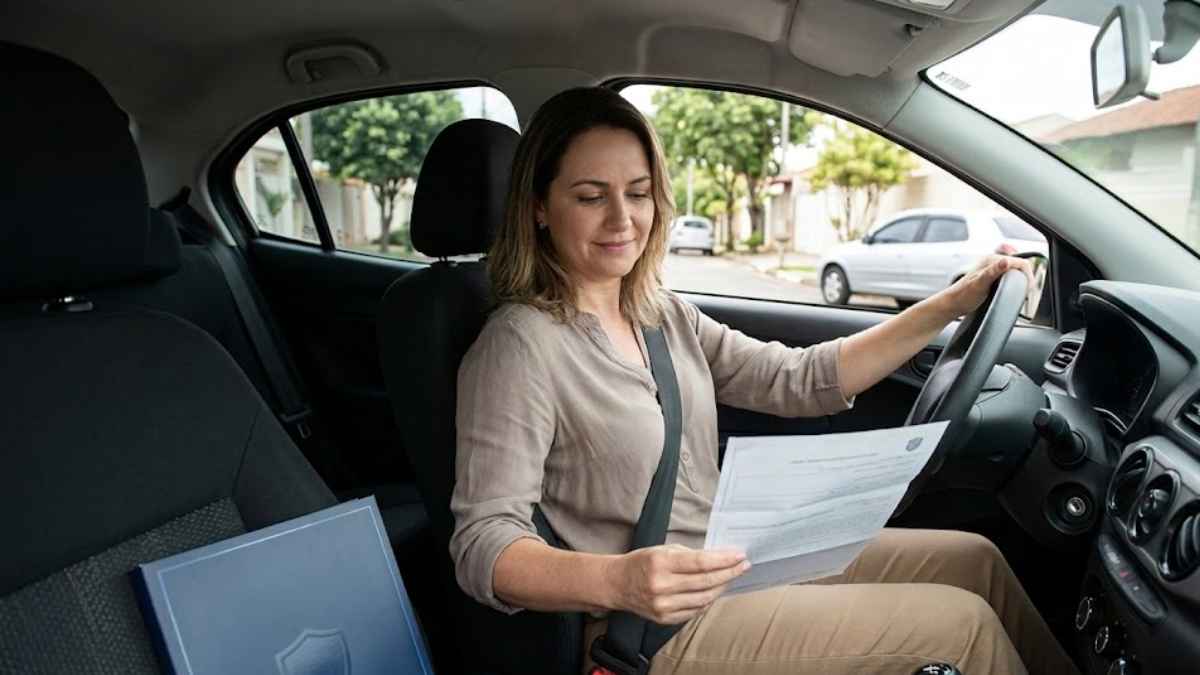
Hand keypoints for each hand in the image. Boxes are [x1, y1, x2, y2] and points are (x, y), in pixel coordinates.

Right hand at [605, 545, 749, 623]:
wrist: (617, 584)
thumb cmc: (642, 563)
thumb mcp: (662, 550)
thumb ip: (689, 555)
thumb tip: (719, 558)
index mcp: (661, 563)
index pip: (701, 562)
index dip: (724, 560)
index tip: (740, 555)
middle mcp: (662, 586)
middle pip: (706, 581)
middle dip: (729, 573)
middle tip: (743, 565)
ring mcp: (663, 605)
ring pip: (704, 598)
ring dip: (721, 587)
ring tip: (730, 577)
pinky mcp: (664, 618)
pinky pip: (695, 611)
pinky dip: (708, 601)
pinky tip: (714, 591)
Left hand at [933, 255, 1034, 318]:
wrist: (951, 304)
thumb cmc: (963, 295)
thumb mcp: (980, 284)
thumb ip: (993, 271)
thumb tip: (1006, 261)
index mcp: (992, 260)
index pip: (1021, 262)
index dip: (1028, 275)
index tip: (1029, 288)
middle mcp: (992, 262)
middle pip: (1019, 266)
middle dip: (1026, 277)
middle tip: (1027, 291)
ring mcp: (992, 270)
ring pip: (1015, 271)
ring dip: (1021, 280)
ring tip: (1022, 291)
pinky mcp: (991, 278)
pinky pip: (1009, 276)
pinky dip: (1014, 282)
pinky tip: (1012, 290)